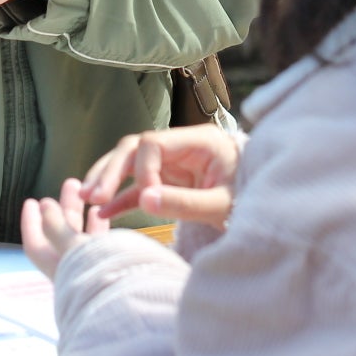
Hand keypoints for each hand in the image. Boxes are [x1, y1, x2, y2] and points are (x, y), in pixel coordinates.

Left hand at [21, 177, 107, 279]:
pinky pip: (102, 240)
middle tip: (71, 185)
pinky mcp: (112, 263)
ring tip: (89, 193)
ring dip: (84, 212)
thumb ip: (57, 226)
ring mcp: (93, 265)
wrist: (133, 301)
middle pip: (61, 234)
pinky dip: (101, 224)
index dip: (30, 223)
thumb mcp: (72, 246)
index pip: (35, 244)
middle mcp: (73, 267)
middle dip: (63, 209)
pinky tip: (104, 212)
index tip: (31, 202)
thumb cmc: (98, 276)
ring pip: (83, 234)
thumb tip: (44, 207)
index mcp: (57, 266)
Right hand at [80, 125, 240, 229]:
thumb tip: (144, 199)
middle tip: (91, 195)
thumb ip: (186, 202)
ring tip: (85, 199)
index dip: (142, 168)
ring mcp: (173, 164)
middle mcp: (181, 147)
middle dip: (111, 170)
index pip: (154, 142)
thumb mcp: (223, 204)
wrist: (270, 208)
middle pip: (135, 148)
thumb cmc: (252, 199)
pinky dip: (121, 199)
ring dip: (107, 179)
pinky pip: (138, 187)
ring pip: (129, 163)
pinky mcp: (169, 183)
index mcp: (199, 141)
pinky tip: (102, 214)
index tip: (147, 197)